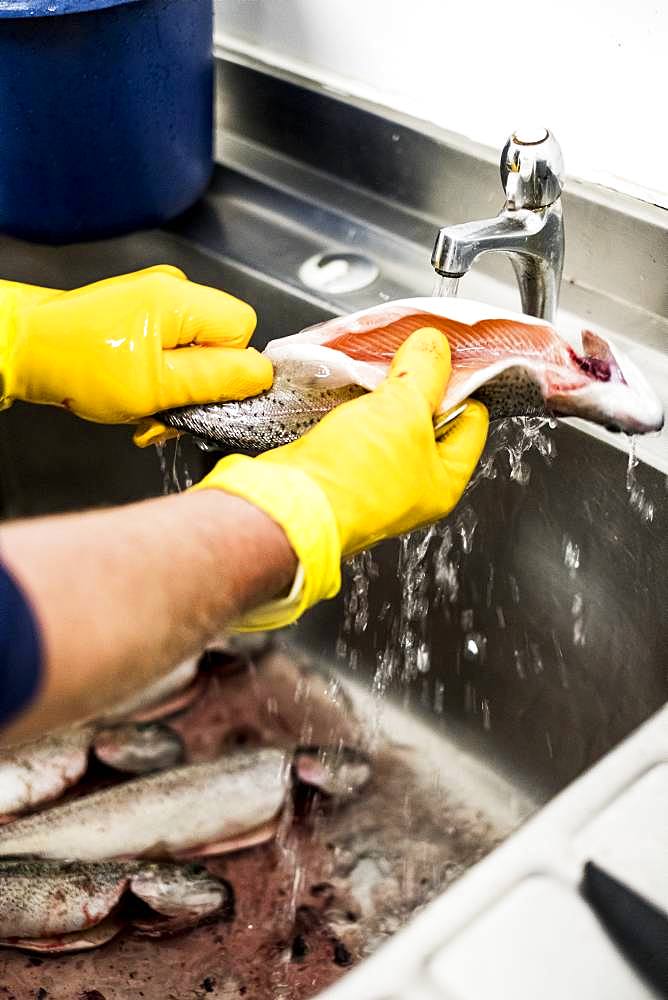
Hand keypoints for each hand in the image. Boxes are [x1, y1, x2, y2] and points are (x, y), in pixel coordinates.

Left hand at [0, 266, 271, 422]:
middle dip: (200, 385)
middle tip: (166, 412)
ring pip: (195, 351)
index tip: (199, 392)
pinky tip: (136, 395)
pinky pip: (170, 349)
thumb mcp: (158, 385)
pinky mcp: (138, 313)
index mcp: (181, 299)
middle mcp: (172, 289)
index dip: (229, 368)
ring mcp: (154, 300)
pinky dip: (159, 378)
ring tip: (144, 409)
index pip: (244, 329)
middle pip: (220, 342)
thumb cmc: (80, 366)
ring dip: (177, 388)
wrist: (25, 350)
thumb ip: (217, 379)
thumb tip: (263, 375)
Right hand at [193, 327, 488, 628]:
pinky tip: (347, 387)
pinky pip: (354, 429)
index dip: (461, 385)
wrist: (289, 503)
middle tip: (406, 356)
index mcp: (443, 482)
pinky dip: (352, 407)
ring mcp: (373, 479)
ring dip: (380, 394)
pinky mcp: (338, 469)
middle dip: (416, 386)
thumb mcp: (404, 409)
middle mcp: (411, 486)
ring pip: (387, 422)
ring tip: (374, 367)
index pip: (471, 422)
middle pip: (428, 420)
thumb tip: (434, 345)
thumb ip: (426, 371)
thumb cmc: (354, 476)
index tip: (444, 356)